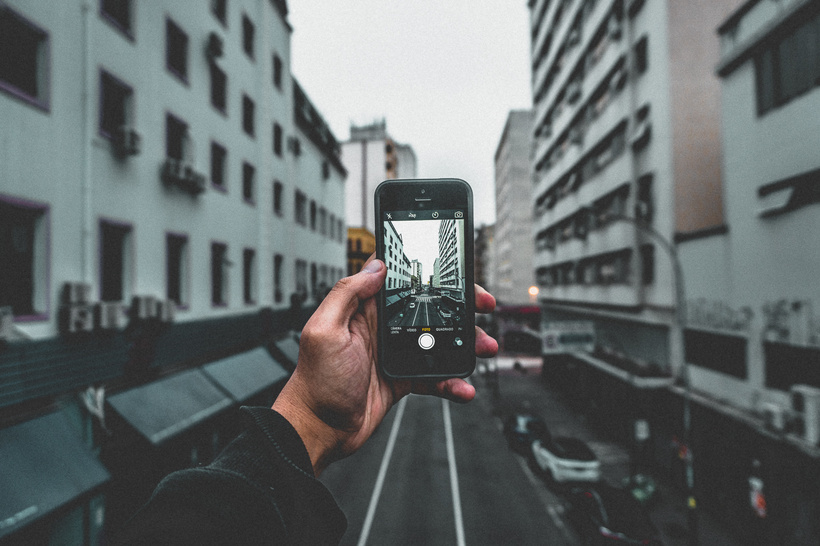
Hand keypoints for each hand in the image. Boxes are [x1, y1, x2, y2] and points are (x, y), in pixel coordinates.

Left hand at [272, 257, 497, 474]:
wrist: (319, 429)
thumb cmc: (315, 382)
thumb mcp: (324, 330)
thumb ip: (347, 294)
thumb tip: (375, 266)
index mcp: (364, 309)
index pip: (400, 279)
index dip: (428, 271)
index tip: (455, 273)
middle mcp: (382, 327)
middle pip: (429, 306)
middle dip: (460, 305)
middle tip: (483, 306)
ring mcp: (395, 353)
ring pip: (439, 340)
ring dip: (465, 342)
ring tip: (485, 347)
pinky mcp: (404, 378)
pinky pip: (435, 375)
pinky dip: (452, 381)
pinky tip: (463, 387)